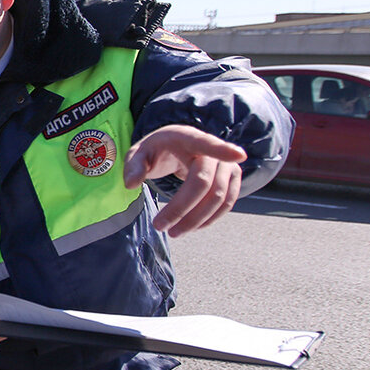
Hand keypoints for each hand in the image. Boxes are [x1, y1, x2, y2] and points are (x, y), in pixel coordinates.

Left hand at [123, 124, 245, 236]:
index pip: (206, 143)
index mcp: (187, 138)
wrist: (176, 146)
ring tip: (174, 232)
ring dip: (197, 219)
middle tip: (160, 226)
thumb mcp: (138, 154)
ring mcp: (226, 164)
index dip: (222, 150)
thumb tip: (131, 184)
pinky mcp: (232, 178)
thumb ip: (133, 166)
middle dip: (182, 209)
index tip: (238, 155)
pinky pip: (227, 202)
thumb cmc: (157, 150)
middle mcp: (211, 150)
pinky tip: (192, 226)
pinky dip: (210, 218)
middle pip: (205, 184)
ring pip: (219, 197)